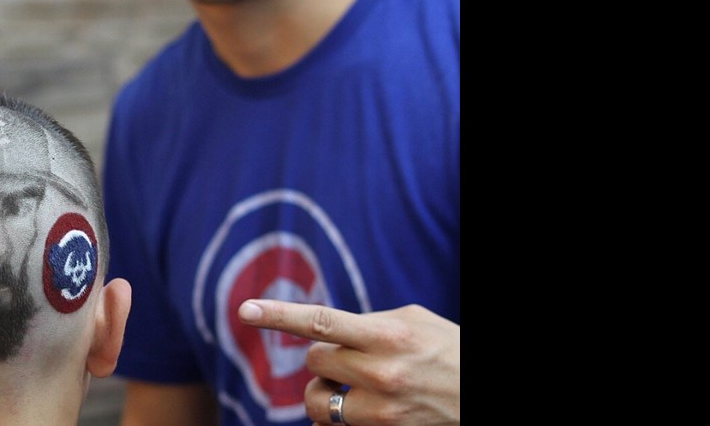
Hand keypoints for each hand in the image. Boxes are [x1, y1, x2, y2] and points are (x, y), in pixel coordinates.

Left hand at [237, 300, 458, 425]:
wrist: (481, 395)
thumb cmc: (449, 350)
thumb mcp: (414, 322)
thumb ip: (367, 323)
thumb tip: (323, 332)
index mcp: (389, 334)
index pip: (321, 322)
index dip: (279, 315)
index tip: (245, 310)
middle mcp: (383, 373)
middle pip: (314, 361)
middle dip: (322, 357)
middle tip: (347, 358)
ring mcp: (383, 411)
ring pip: (315, 400)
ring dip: (322, 391)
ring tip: (347, 386)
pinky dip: (335, 417)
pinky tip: (356, 407)